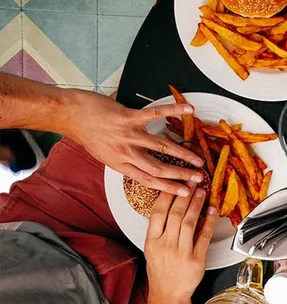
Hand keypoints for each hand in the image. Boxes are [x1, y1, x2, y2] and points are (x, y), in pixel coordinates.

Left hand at [66, 91, 204, 195]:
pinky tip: (189, 110)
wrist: (71, 115)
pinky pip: (156, 114)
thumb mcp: (104, 155)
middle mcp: (126, 153)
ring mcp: (129, 135)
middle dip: (181, 175)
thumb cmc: (87, 134)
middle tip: (199, 178)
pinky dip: (174, 111)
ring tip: (198, 159)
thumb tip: (141, 165)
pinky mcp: (129, 117)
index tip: (185, 193)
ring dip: (183, 154)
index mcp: (120, 164)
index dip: (169, 188)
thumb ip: (124, 161)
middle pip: (159, 168)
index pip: (148, 180)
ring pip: (162, 147)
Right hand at [144, 188, 216, 303]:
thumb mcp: (152, 248)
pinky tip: (212, 211)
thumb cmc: (160, 270)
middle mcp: (165, 245)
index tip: (175, 182)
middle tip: (192, 181)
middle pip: (175, 214)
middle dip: (185, 195)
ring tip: (202, 192)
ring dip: (197, 204)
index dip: (167, 195)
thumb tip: (171, 204)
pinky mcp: (196, 260)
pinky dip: (209, 222)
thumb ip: (159, 228)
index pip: (158, 212)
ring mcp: (181, 253)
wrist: (168, 295)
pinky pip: (204, 236)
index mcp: (152, 241)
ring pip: (189, 222)